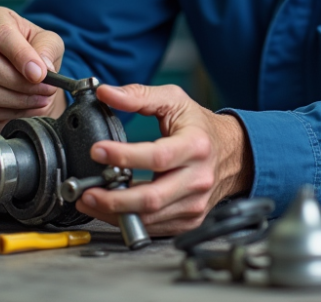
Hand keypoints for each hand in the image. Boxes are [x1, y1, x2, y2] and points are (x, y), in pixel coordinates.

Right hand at [0, 6, 66, 125]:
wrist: (24, 70)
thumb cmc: (35, 49)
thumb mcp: (49, 41)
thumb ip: (47, 50)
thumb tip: (43, 68)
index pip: (0, 34)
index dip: (20, 55)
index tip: (40, 74)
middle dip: (17, 82)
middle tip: (45, 89)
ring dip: (15, 100)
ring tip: (39, 99)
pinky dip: (5, 113)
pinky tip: (23, 107)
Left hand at [73, 84, 253, 235]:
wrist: (234, 153)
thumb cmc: (200, 127)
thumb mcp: (174, 101)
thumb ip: (139, 95)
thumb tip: (106, 93)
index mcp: (195, 146)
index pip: (157, 156)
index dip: (124, 156)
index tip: (97, 151)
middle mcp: (197, 178)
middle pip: (151, 198)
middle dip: (113, 199)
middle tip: (87, 191)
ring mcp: (195, 203)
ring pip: (150, 217)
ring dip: (115, 213)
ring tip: (91, 200)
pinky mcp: (190, 219)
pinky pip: (155, 227)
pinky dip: (130, 220)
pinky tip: (113, 209)